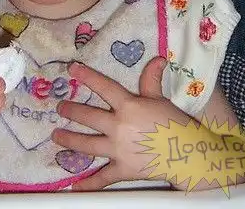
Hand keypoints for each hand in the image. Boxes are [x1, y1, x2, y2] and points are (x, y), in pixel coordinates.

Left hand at [52, 57, 190, 189]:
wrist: (188, 155)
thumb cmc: (173, 123)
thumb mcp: (160, 98)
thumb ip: (152, 79)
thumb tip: (158, 58)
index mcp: (128, 106)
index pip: (103, 87)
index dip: (87, 76)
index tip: (71, 69)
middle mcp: (118, 127)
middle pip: (88, 117)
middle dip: (71, 111)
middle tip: (59, 108)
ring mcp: (118, 150)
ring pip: (88, 144)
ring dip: (69, 140)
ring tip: (56, 137)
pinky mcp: (123, 169)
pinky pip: (103, 178)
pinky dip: (89, 184)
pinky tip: (75, 187)